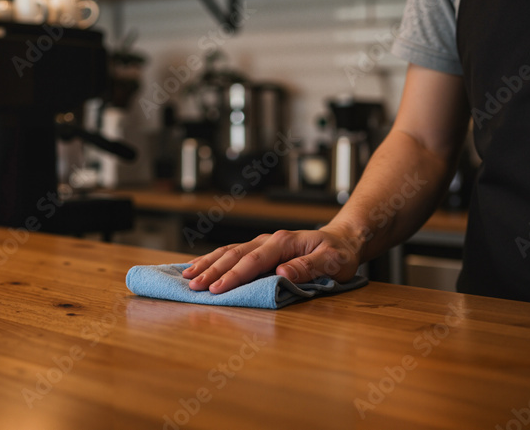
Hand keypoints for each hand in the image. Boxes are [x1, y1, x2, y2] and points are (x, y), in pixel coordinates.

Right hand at [182, 226, 363, 293]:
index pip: (253, 261)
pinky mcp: (259, 248)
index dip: (233, 275)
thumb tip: (282, 274)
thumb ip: (308, 267)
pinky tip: (199, 266)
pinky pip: (232, 252)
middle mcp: (268, 240)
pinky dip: (214, 259)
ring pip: (229, 251)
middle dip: (212, 271)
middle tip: (194, 286)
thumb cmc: (338, 253)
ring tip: (187, 276)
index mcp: (284, 242)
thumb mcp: (333, 262)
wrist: (342, 240)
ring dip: (208, 263)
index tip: (216, 289)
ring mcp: (262, 242)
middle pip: (235, 255)